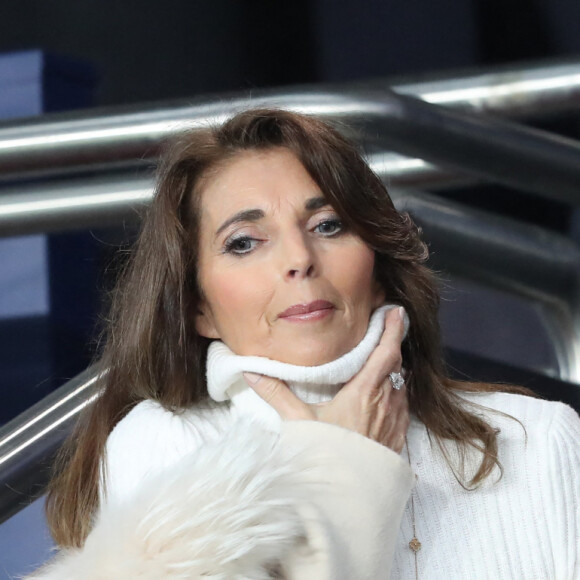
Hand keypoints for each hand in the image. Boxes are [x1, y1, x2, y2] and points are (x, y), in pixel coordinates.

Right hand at [244, 307, 408, 452]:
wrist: (348, 494)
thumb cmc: (327, 453)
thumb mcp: (298, 421)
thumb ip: (276, 394)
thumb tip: (252, 371)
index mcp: (365, 391)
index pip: (385, 353)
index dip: (392, 330)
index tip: (396, 312)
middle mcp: (386, 401)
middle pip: (396, 364)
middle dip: (393, 344)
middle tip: (390, 328)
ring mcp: (395, 420)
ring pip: (402, 384)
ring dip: (396, 369)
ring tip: (388, 358)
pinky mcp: (398, 437)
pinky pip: (404, 406)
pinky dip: (400, 392)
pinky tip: (391, 394)